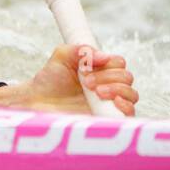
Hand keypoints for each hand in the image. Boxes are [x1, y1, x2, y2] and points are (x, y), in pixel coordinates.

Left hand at [0, 45, 138, 116]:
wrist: (38, 103)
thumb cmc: (50, 81)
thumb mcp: (61, 57)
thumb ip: (80, 50)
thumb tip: (103, 56)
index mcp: (100, 70)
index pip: (118, 63)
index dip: (108, 63)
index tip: (87, 68)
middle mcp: (109, 85)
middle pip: (126, 78)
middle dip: (109, 77)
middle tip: (87, 83)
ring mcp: (110, 103)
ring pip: (131, 94)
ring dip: (116, 90)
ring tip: (96, 93)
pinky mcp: (109, 119)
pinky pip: (130, 114)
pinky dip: (126, 106)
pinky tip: (113, 103)